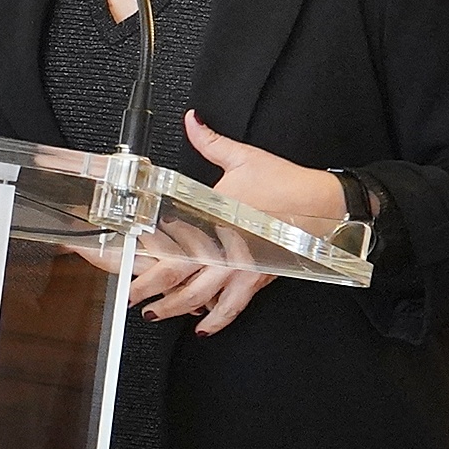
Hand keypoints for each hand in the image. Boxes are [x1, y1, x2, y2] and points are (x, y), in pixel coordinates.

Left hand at [123, 113, 348, 334]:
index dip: (144, 251)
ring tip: (153, 314)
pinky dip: (217, 319)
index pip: (169, 236)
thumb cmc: (285, 182)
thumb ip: (211, 141)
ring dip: (174, 308)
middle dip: (148, 287)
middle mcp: (222, 246)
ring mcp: (238, 266)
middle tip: (127, 296)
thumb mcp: (244, 157)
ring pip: (199, 295)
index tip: (123, 258)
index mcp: (212, 216)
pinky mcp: (256, 279)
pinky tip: (202, 329)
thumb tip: (192, 120)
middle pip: (176, 272)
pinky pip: (232, 305)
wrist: (324, 205)